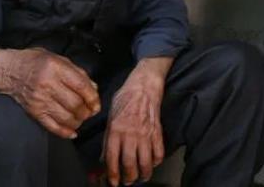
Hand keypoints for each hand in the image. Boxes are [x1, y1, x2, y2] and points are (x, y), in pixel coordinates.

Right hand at [0, 47, 99, 138]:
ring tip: (81, 119)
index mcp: (55, 68)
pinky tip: (72, 132)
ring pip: (65, 117)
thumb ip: (77, 72)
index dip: (92, 97)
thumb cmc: (35, 61)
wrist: (7, 70)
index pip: (80, 86)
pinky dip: (64, 132)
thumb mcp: (58, 58)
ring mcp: (39, 100)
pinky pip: (51, 126)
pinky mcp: (33, 111)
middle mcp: (47, 84)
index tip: (97, 104)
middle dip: (86, 111)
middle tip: (90, 112)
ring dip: (78, 121)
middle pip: (74, 104)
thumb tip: (93, 89)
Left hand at [103, 58, 170, 186]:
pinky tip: (152, 164)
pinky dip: (156, 161)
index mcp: (116, 130)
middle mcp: (130, 133)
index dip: (112, 174)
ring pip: (145, 161)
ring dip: (143, 174)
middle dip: (128, 177)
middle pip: (129, 163)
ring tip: (141, 178)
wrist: (143, 86)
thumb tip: (105, 158)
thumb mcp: (110, 117)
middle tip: (127, 182)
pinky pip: (159, 152)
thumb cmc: (125, 99)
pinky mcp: (157, 131)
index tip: (113, 181)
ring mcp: (145, 133)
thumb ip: (108, 139)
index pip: (112, 158)